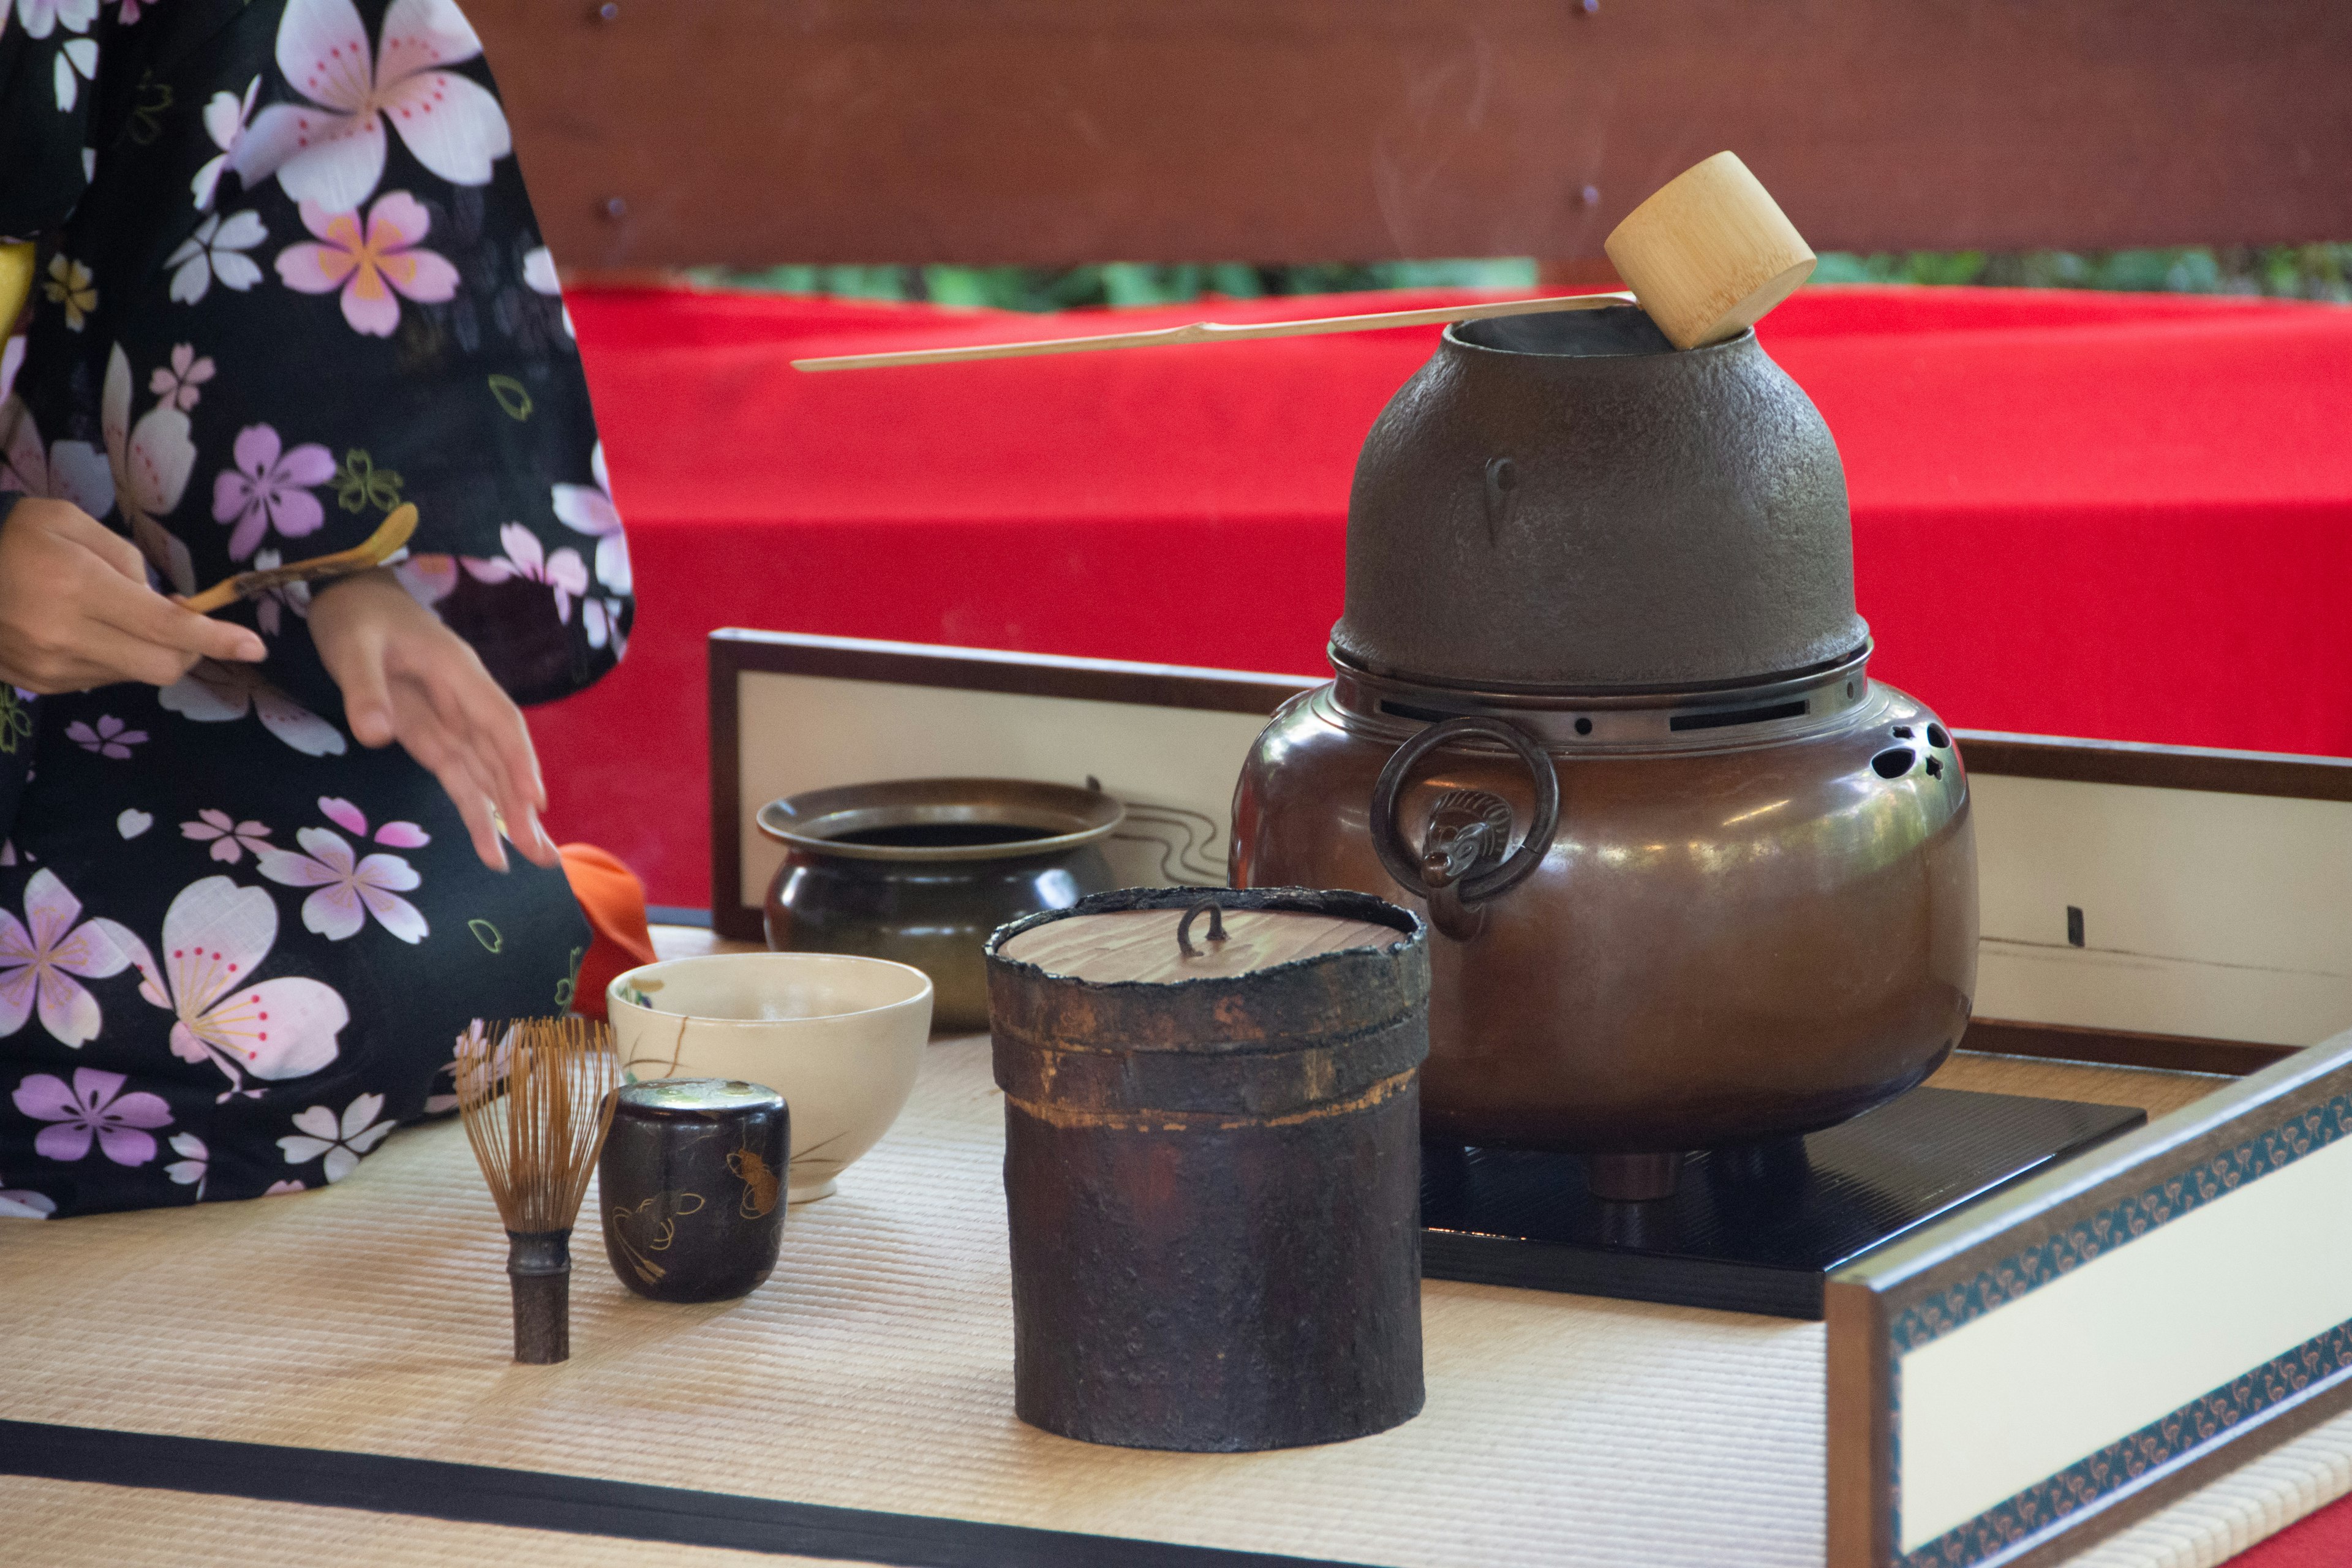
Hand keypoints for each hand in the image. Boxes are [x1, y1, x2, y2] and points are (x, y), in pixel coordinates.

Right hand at [0, 497, 264, 691]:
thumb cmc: (13, 536)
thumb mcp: (70, 523)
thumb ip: (127, 560)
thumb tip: (167, 604)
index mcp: (77, 588)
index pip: (166, 626)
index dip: (217, 638)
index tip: (254, 645)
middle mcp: (65, 636)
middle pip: (162, 665)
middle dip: (190, 648)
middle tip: (183, 618)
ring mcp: (50, 668)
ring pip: (135, 675)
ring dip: (150, 651)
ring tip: (124, 617)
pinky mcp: (39, 685)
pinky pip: (103, 680)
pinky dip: (117, 659)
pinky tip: (94, 632)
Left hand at [307, 567, 556, 871]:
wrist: (351, 598)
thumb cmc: (358, 616)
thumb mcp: (353, 647)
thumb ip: (364, 690)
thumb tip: (377, 737)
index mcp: (458, 674)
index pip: (499, 722)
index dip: (518, 761)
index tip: (533, 800)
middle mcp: (465, 704)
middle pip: (502, 758)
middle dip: (523, 805)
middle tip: (544, 853)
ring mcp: (452, 724)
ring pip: (489, 775)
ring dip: (510, 816)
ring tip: (536, 858)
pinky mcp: (432, 739)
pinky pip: (461, 779)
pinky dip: (477, 812)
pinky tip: (491, 847)